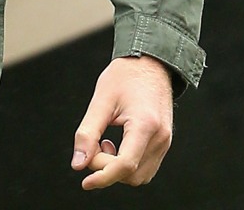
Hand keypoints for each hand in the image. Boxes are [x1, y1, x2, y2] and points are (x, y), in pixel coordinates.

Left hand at [71, 55, 172, 189]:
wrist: (150, 62)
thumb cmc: (124, 76)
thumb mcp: (100, 100)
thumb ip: (87, 133)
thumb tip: (78, 164)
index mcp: (145, 125)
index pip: (125, 165)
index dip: (103, 177)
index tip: (85, 181)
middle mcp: (160, 137)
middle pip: (132, 175)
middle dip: (107, 168)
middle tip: (94, 145)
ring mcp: (165, 141)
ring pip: (140, 176)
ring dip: (118, 169)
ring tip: (105, 143)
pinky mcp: (164, 142)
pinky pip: (146, 167)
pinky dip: (128, 165)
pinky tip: (116, 145)